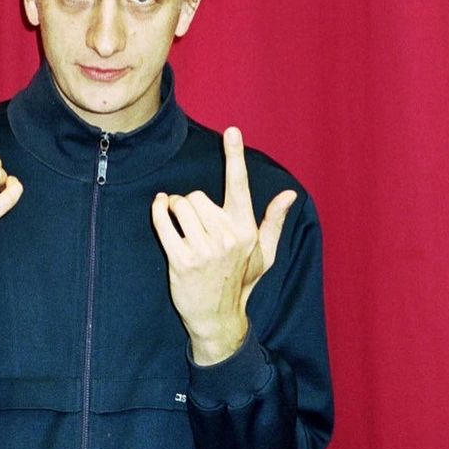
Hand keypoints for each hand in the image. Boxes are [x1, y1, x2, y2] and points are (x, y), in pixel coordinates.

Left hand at [151, 127, 295, 364]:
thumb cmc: (240, 281)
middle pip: (197, 195)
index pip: (239, 185)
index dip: (235, 155)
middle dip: (190, 204)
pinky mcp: (182, 261)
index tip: (232, 130)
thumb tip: (290, 195)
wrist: (218, 318)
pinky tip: (159, 211)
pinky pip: (163, 222)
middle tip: (193, 223)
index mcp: (246, 229)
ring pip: (180, 206)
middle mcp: (228, 237)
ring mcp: (205, 250)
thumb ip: (273, 221)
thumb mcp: (264, 254)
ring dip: (173, 209)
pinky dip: (157, 212)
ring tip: (181, 226)